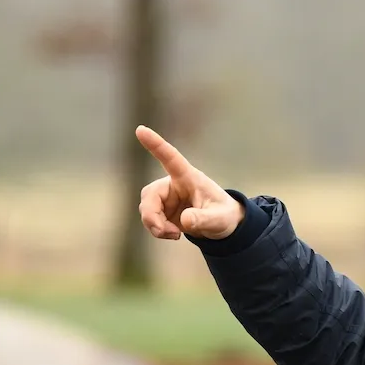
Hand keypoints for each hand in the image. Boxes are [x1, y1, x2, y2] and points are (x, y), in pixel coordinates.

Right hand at [135, 125, 243, 240]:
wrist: (222, 225)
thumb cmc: (224, 214)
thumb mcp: (219, 219)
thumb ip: (204, 219)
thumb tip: (184, 221)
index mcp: (188, 177)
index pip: (170, 158)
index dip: (156, 144)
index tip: (140, 130)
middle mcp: (173, 184)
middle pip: (150, 195)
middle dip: (152, 216)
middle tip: (165, 232)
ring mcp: (166, 197)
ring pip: (147, 208)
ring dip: (155, 225)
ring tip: (174, 235)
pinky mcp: (162, 210)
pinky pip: (150, 219)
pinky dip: (158, 229)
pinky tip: (174, 234)